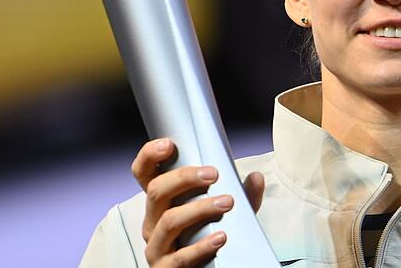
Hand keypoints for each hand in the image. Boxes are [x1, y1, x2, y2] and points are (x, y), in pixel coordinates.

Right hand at [131, 138, 265, 266]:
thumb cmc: (210, 237)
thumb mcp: (227, 213)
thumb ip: (242, 196)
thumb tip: (256, 178)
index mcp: (162, 203)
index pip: (144, 174)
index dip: (149, 156)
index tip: (168, 144)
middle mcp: (153, 222)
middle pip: (156, 192)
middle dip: (184, 178)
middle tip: (213, 174)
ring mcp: (156, 247)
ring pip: (169, 221)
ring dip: (199, 209)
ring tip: (226, 203)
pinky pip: (180, 257)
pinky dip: (202, 246)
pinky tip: (220, 237)